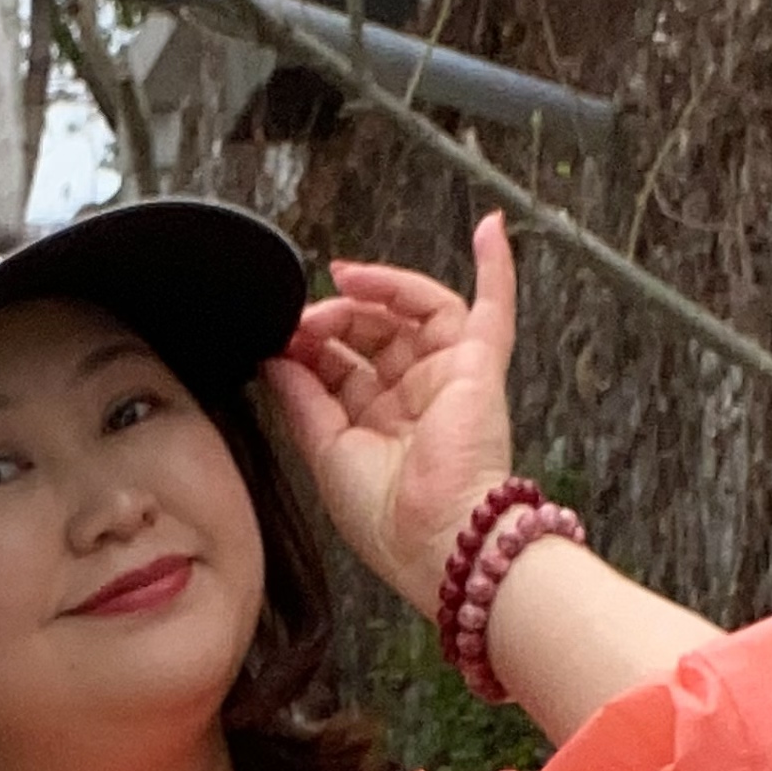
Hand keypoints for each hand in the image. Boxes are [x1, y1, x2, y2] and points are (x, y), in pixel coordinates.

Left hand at [261, 213, 520, 615]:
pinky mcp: (479, 367)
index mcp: (379, 426)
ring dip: (378, 290)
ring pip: (414, 312)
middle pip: (374, 333)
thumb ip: (302, 400)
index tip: (281, 337)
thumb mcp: (326, 453)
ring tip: (344, 283)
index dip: (311, 344)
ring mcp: (448, 379)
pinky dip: (495, 268)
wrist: (436, 540)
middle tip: (305, 317)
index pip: (342, 365)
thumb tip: (276, 358)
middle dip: (335, 317)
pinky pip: (493, 308)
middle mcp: (415, 400)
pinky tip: (489, 229)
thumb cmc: (388, 520)